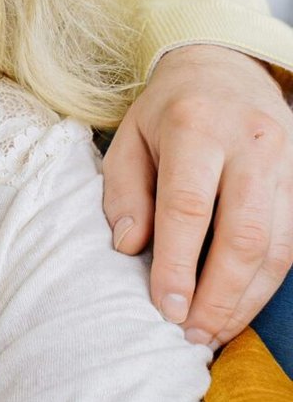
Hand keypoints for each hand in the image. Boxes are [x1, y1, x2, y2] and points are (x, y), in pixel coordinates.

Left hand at [102, 46, 292, 346]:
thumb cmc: (167, 114)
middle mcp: (252, 141)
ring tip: (212, 332)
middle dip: (218, 296)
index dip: (178, 266)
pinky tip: (239, 307)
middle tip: (191, 334)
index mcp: (197, 126)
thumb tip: (129, 248)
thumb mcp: (129, 140)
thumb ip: (124, 194)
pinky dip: (266, 283)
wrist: (224, 67)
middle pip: (243, 235)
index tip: (165, 308)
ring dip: (245, 300)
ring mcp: (288, 159)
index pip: (190, 208)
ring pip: (277, 246)